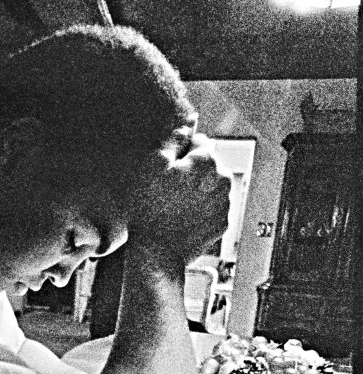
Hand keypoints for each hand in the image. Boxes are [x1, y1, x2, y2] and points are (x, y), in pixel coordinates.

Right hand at [126, 135, 231, 266]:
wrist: (157, 253)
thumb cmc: (149, 209)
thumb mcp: (153, 165)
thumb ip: (174, 139)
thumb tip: (190, 121)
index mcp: (208, 161)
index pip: (199, 142)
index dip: (181, 154)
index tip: (167, 169)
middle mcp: (223, 180)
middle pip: (208, 166)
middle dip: (192, 172)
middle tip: (168, 190)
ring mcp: (224, 205)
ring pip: (211, 187)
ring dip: (197, 191)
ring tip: (174, 206)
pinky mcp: (221, 225)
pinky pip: (212, 209)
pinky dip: (201, 211)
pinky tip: (183, 218)